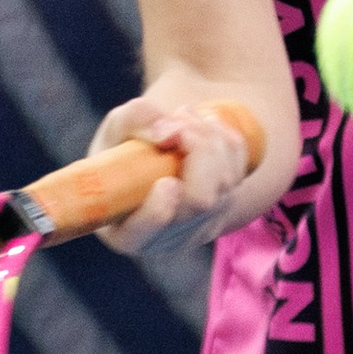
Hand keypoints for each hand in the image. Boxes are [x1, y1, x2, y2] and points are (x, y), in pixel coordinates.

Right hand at [89, 72, 257, 253]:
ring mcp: (203, 226)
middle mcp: (168, 240)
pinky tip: (207, 124)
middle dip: (197, 150)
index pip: (144, 233)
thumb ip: (131, 123)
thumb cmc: (120, 153)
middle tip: (178, 117)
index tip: (166, 182)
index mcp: (126, 234)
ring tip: (186, 113)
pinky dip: (227, 142)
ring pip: (225, 185)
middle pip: (200, 202)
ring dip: (211, 138)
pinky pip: (239, 172)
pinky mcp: (225, 208)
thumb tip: (167, 130)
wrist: (146, 163)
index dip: (157, 213)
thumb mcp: (112, 135)